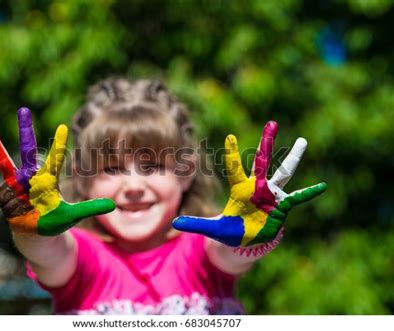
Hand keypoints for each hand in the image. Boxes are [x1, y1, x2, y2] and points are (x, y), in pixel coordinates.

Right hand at [0, 107, 114, 235]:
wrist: (37, 233)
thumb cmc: (55, 221)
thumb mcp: (73, 215)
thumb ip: (91, 208)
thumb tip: (113, 206)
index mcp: (48, 181)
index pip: (55, 160)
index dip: (59, 145)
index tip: (63, 128)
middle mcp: (30, 179)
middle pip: (29, 151)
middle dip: (26, 132)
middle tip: (23, 110)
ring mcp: (16, 187)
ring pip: (5, 163)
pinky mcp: (4, 199)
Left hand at [172, 121, 326, 246]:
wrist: (245, 241)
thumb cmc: (229, 231)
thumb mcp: (213, 228)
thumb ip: (196, 224)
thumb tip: (175, 223)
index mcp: (240, 189)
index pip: (234, 168)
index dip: (232, 154)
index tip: (229, 137)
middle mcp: (257, 187)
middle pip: (262, 161)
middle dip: (267, 143)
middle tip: (272, 123)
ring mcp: (271, 196)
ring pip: (283, 173)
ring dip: (293, 158)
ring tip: (303, 141)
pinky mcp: (282, 207)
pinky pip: (297, 198)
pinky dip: (309, 192)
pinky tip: (322, 185)